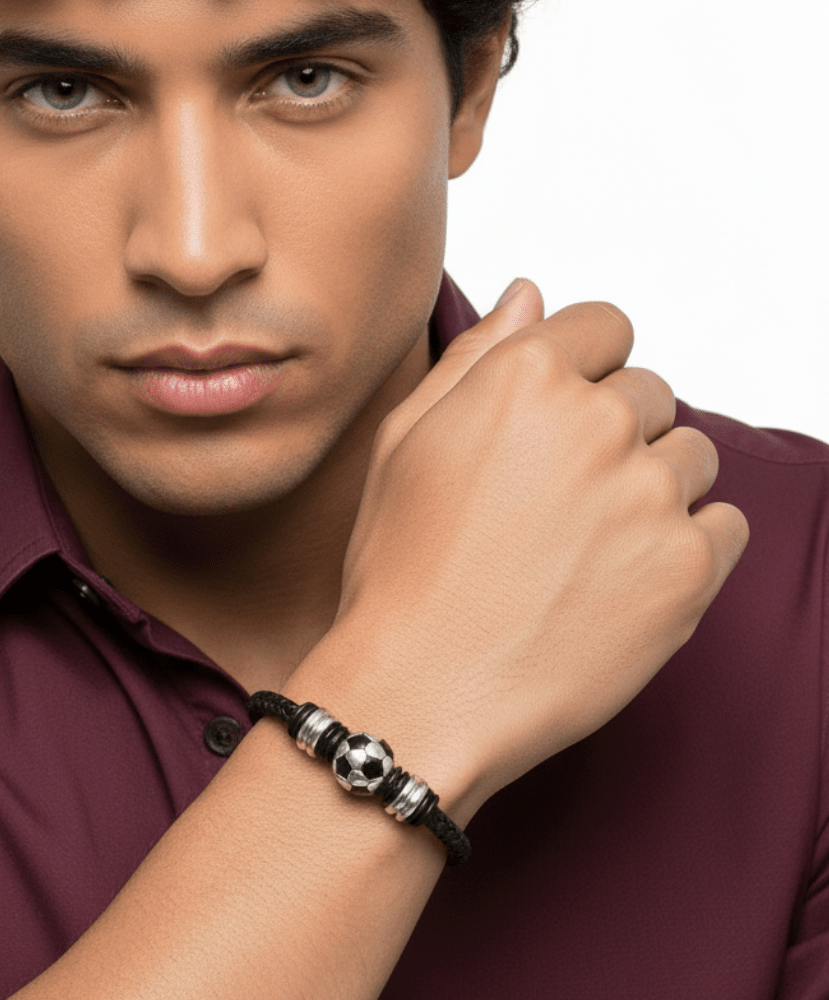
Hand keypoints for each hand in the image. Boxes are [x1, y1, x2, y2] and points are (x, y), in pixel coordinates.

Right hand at [288, 279, 748, 822]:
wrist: (423, 687)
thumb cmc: (401, 565)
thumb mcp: (408, 441)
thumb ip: (477, 354)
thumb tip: (530, 291)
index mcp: (527, 376)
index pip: (605, 327)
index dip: (581, 372)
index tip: (557, 423)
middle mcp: (600, 421)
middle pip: (649, 394)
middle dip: (613, 433)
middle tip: (556, 503)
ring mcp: (652, 496)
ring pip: (692, 458)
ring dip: (654, 488)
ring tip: (587, 548)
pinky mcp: (688, 569)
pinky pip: (723, 527)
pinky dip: (687, 547)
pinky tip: (622, 581)